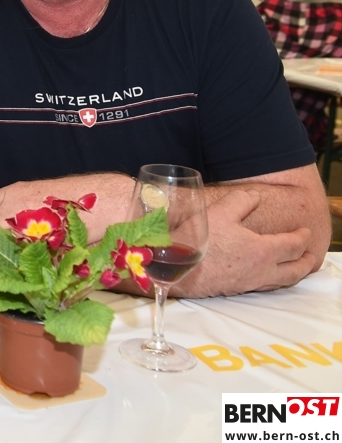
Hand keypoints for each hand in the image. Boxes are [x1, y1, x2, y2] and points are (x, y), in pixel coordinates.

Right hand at [173, 188, 315, 296]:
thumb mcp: (220, 211)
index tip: (305, 231)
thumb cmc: (199, 240)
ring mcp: (249, 282)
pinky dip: (277, 280)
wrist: (174, 267)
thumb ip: (242, 201)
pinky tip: (268, 275)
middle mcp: (261, 270)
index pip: (293, 245)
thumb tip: (255, 196)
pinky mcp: (236, 289)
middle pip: (295, 270)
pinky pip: (266, 286)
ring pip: (282, 282)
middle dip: (306, 261)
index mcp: (262, 250)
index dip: (303, 237)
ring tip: (296, 267)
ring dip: (295, 273)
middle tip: (311, 254)